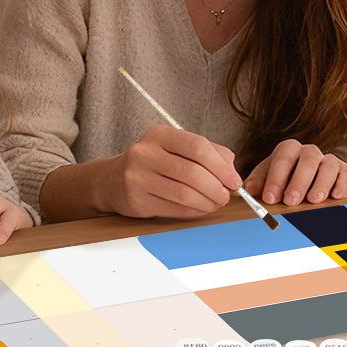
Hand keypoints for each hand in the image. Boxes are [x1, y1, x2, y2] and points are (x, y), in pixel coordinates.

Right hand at [97, 125, 241, 218]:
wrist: (112, 180)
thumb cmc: (153, 163)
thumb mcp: (176, 148)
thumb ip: (208, 153)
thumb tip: (232, 171)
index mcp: (160, 135)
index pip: (198, 146)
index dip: (221, 166)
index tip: (234, 180)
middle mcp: (145, 153)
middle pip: (192, 172)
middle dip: (216, 187)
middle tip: (226, 195)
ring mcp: (137, 177)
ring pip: (184, 194)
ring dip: (207, 202)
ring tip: (215, 203)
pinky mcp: (136, 200)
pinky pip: (174, 209)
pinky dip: (193, 211)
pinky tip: (200, 209)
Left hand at [245, 141, 346, 205]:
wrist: (302, 181)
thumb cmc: (281, 181)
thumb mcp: (266, 180)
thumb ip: (257, 184)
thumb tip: (250, 190)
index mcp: (288, 150)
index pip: (283, 158)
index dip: (276, 178)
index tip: (270, 197)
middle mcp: (309, 152)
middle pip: (308, 160)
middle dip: (298, 181)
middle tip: (291, 201)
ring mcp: (328, 160)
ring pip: (329, 165)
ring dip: (321, 183)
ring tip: (314, 200)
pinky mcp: (344, 171)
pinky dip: (342, 184)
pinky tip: (336, 196)